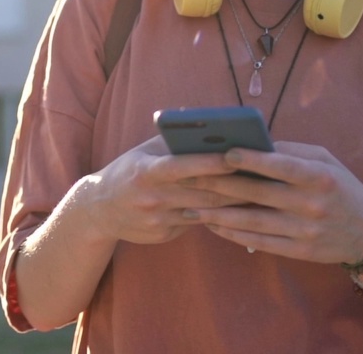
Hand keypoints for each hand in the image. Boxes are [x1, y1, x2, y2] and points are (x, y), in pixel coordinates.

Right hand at [80, 136, 246, 244]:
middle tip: (263, 176)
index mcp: (145, 172)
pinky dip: (216, 215)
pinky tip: (237, 209)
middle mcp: (151, 197)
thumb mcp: (143, 152)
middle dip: (233, 185)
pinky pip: (196, 224)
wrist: (99, 210)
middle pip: (201, 192)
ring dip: (232, 203)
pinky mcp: (163, 235)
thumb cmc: (129, 171)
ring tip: (259, 193)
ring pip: (204, 211)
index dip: (210, 162)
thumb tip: (208, 126)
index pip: (182, 166)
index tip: (236, 156)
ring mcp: (158, 219)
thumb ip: (172, 142)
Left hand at [179, 141, 362, 262]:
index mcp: (319, 177)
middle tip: (190, 177)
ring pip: (252, 221)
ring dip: (218, 214)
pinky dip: (233, 233)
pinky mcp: (298, 251)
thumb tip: (254, 142)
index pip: (280, 166)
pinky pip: (259, 241)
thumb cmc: (341, 187)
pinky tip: (213, 225)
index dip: (251, 159)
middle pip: (258, 193)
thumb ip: (292, 151)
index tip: (223, 152)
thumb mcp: (326, 161)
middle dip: (220, 185)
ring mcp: (304, 231)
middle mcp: (311, 205)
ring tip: (191, 206)